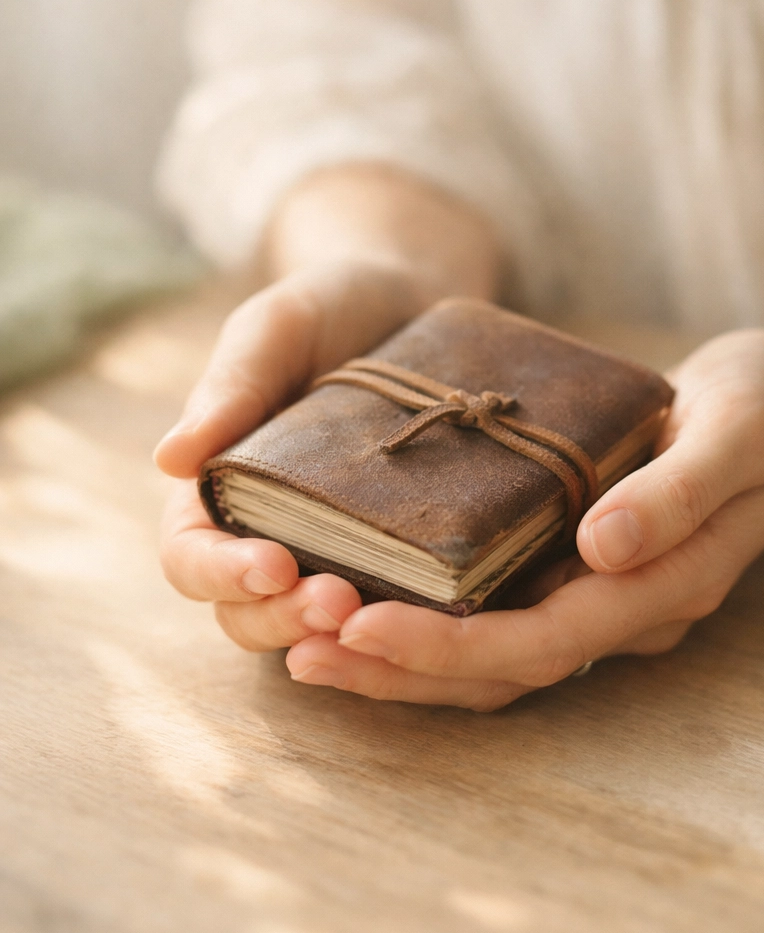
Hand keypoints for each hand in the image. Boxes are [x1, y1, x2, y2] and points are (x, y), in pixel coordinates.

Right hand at [156, 166, 499, 651]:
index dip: (221, 573)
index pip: (192, 554)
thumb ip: (232, 386)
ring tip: (375, 616)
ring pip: (308, 622)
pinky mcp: (391, 550)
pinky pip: (382, 602)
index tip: (272, 565)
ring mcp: (331, 546)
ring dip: (332, 632)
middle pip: (246, 608)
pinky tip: (426, 616)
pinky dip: (392, 621)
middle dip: (283, 616)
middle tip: (338, 602)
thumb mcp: (276, 330)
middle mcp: (266, 529)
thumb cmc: (329, 307)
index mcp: (218, 488)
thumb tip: (168, 459)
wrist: (409, 301)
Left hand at [284, 328, 763, 709]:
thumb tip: (601, 548)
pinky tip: (369, 601)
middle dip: (406, 667)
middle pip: (510, 666)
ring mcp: (604, 593)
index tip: (364, 629)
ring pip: (497, 654)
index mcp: (671, 581)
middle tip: (304, 652)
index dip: (456, 645)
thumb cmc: (763, 403)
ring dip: (406, 659)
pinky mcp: (578, 567)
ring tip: (311, 644)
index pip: (552, 638)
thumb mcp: (739, 429)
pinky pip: (500, 612)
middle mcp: (630, 606)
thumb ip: (679, 492)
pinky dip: (433, 620)